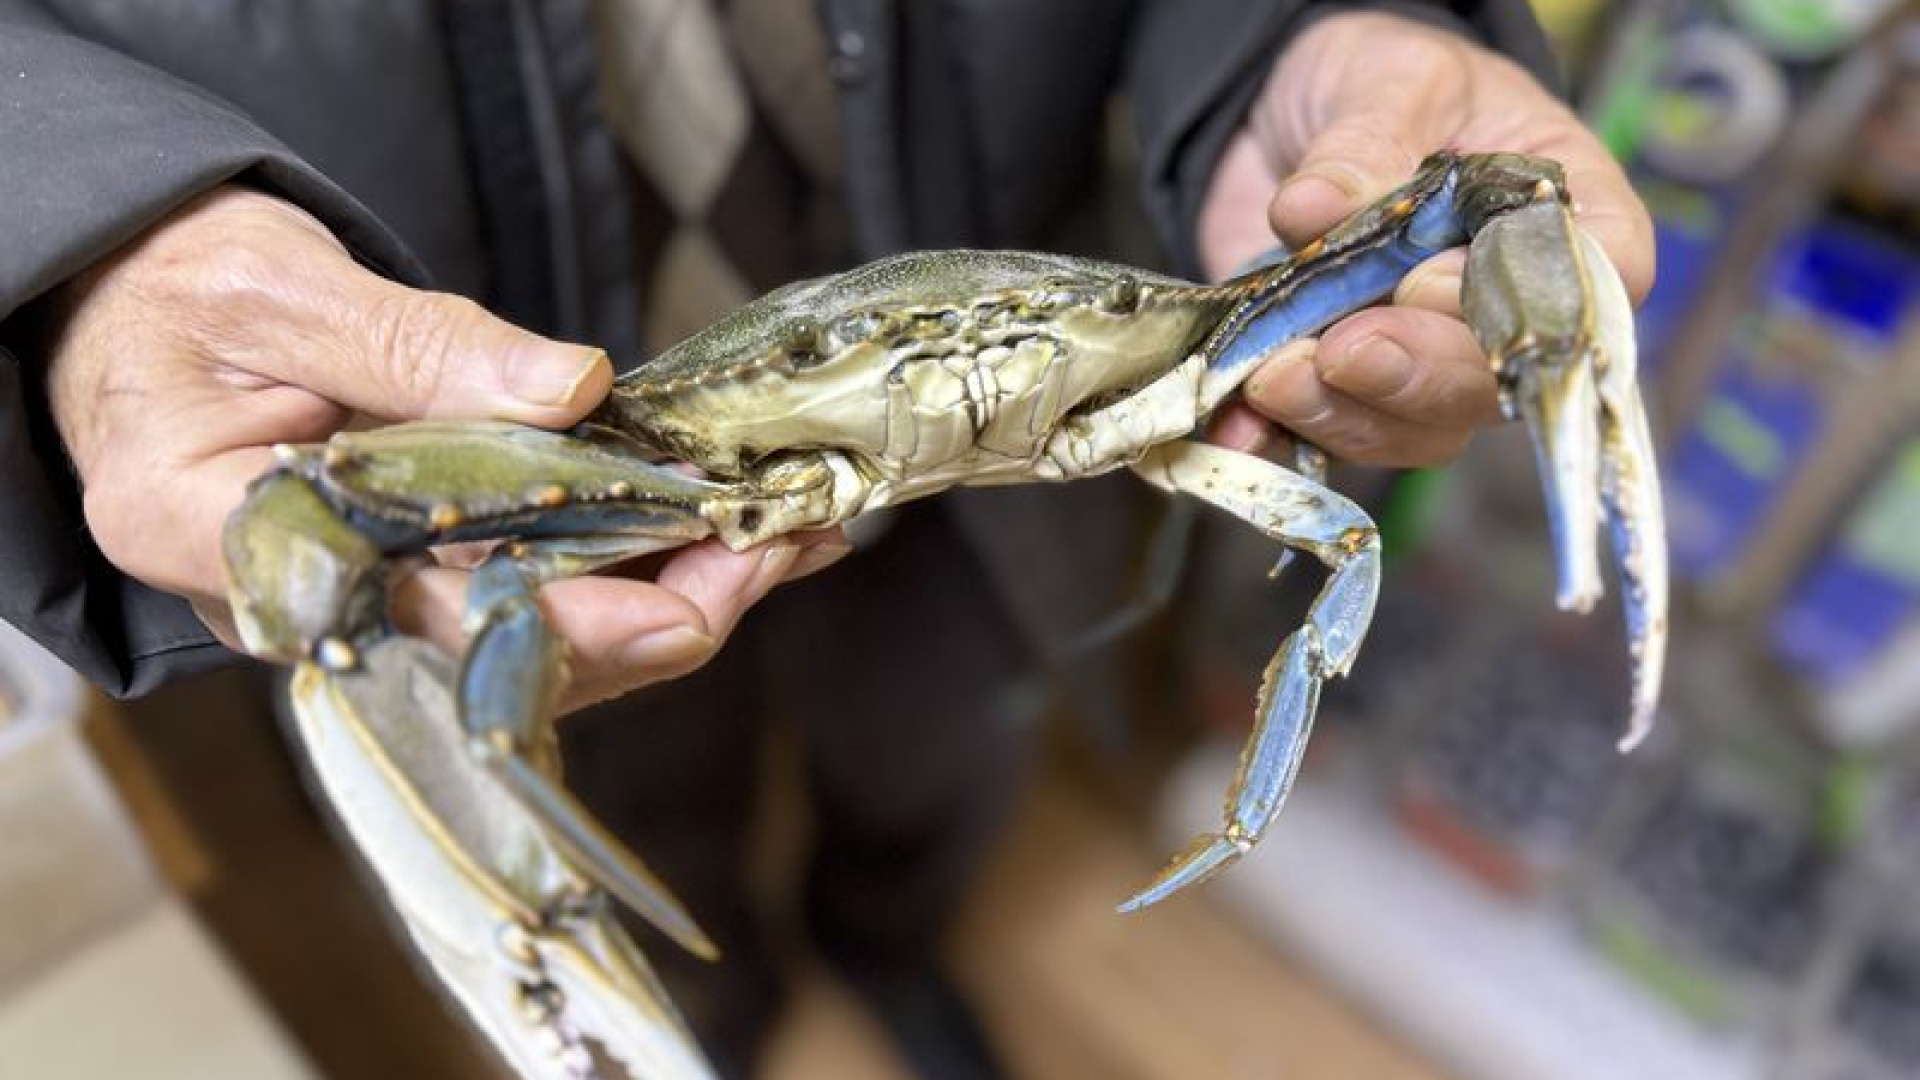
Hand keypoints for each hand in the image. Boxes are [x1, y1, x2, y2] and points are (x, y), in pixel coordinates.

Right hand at [45, 186, 845, 708]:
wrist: (138, 319)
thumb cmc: (178, 301)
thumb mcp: (281, 292)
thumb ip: (417, 346)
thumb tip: (571, 390)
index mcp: (229, 541)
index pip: (414, 619)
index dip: (560, 627)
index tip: (680, 603)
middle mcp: (314, 606)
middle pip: (507, 653)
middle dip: (663, 611)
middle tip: (782, 545)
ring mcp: (377, 602)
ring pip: (545, 639)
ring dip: (679, 589)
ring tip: (797, 533)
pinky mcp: (428, 579)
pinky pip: (546, 592)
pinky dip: (643, 558)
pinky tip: (736, 526)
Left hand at [1198, 11, 1653, 467]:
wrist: (1294, 117)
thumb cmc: (1386, 85)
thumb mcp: (1388, 79)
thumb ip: (1365, 143)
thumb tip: (1318, 207)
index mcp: (1561, 219)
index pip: (1590, 287)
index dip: (1516, 306)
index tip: (1425, 285)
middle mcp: (1505, 310)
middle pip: (1492, 382)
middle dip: (1412, 376)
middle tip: (1343, 350)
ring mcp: (1426, 359)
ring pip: (1410, 428)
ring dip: (1340, 415)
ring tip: (1274, 378)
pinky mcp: (1345, 386)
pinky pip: (1325, 438)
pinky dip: (1277, 437)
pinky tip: (1236, 424)